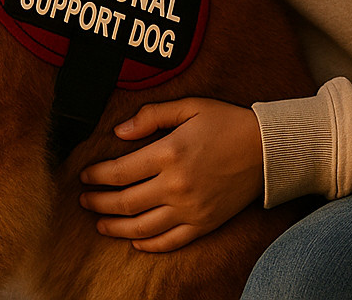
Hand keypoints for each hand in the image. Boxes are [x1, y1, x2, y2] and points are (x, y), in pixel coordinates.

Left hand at [78, 97, 263, 251]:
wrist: (267, 149)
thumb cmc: (227, 122)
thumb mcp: (189, 107)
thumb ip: (151, 116)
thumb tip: (118, 131)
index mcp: (170, 153)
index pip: (119, 172)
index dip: (96, 175)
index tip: (84, 175)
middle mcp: (177, 185)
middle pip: (125, 202)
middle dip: (98, 203)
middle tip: (84, 200)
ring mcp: (191, 208)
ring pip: (142, 227)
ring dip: (115, 227)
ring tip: (100, 223)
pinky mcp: (204, 223)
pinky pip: (170, 241)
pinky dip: (149, 245)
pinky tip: (134, 241)